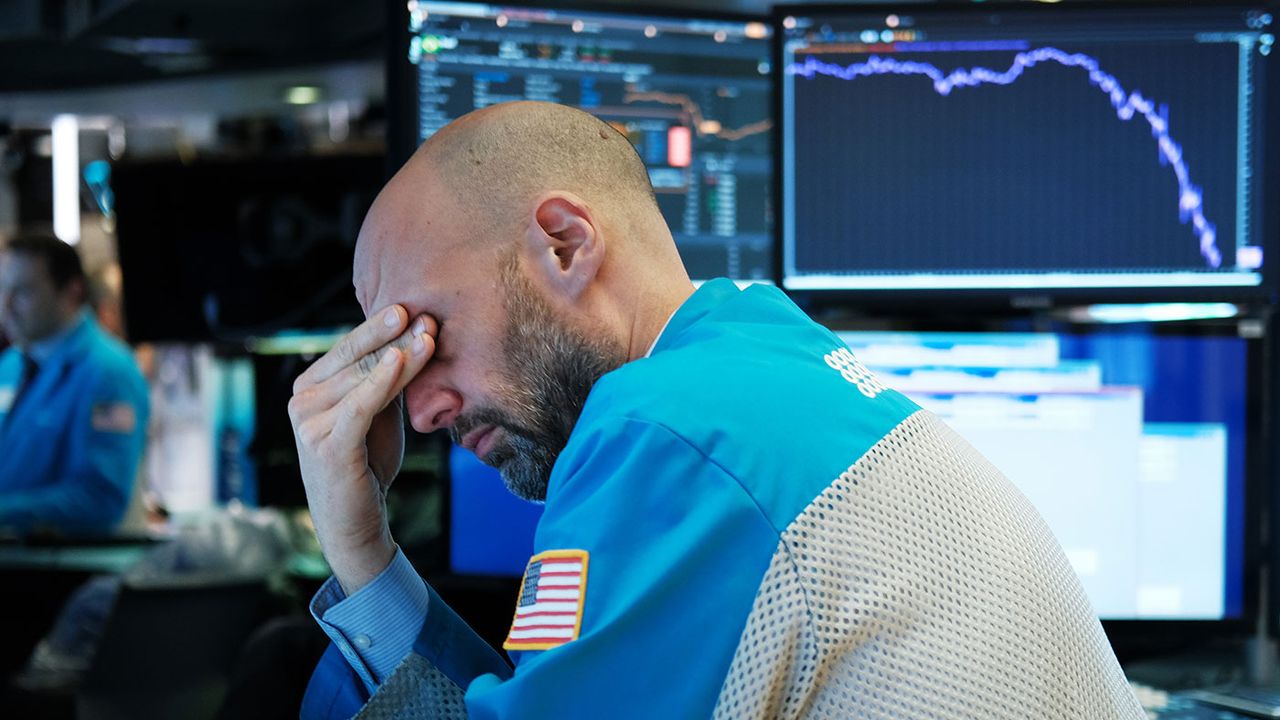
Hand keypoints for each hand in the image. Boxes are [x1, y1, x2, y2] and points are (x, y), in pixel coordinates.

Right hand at [288, 305, 436, 593]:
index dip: (380, 328)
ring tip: (428, 335)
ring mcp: (308, 421)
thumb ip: (386, 378)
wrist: (357, 519)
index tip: (412, 306)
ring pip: (361, 379)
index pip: (350, 348)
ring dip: (399, 356)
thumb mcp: (379, 410)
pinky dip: (379, 381)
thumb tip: (414, 334)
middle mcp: (302, 398)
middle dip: (390, 335)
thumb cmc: (368, 461)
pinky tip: (398, 360)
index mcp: (311, 385)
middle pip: (355, 359)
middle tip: (419, 311)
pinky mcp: (326, 443)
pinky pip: (358, 405)